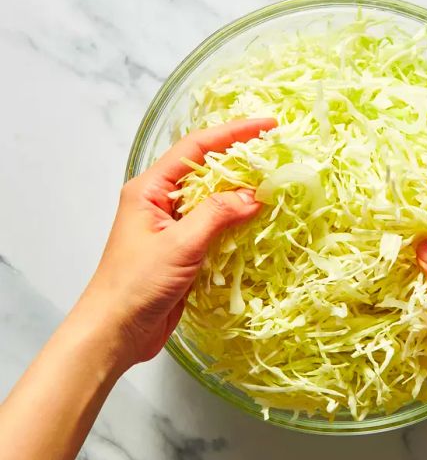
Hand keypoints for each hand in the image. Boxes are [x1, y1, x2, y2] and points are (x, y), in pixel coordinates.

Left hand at [78, 118, 275, 367]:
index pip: (196, 148)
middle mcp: (162, 202)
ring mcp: (175, 227)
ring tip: (276, 186)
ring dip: (242, 194)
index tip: (266, 126)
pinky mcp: (185, 250)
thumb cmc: (134, 285)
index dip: (233, 133)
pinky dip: (239, 223)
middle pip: (208, 170)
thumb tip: (254, 195)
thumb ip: (218, 215)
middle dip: (242, 162)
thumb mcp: (179, 245)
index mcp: (150, 189)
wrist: (116, 332)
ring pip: (215, 200)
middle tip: (277, 156)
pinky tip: (260, 222)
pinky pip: (217, 227)